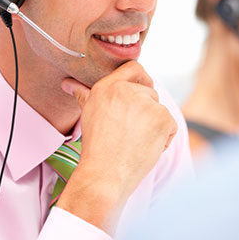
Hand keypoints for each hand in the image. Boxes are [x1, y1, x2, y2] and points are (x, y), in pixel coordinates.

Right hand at [56, 61, 176, 232]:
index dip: (142, 78)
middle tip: (131, 133)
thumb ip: (83, 94)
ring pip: (160, 110)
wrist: (105, 173)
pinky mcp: (162, 118)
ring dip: (154, 127)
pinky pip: (170, 126)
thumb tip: (67, 83)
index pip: (134, 67)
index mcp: (107, 86)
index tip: (140, 93)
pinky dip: (163, 139)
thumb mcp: (88, 113)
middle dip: (146, 112)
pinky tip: (145, 148)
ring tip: (135, 142)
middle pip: (150, 92)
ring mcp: (146, 103)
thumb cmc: (95, 146)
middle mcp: (126, 90)